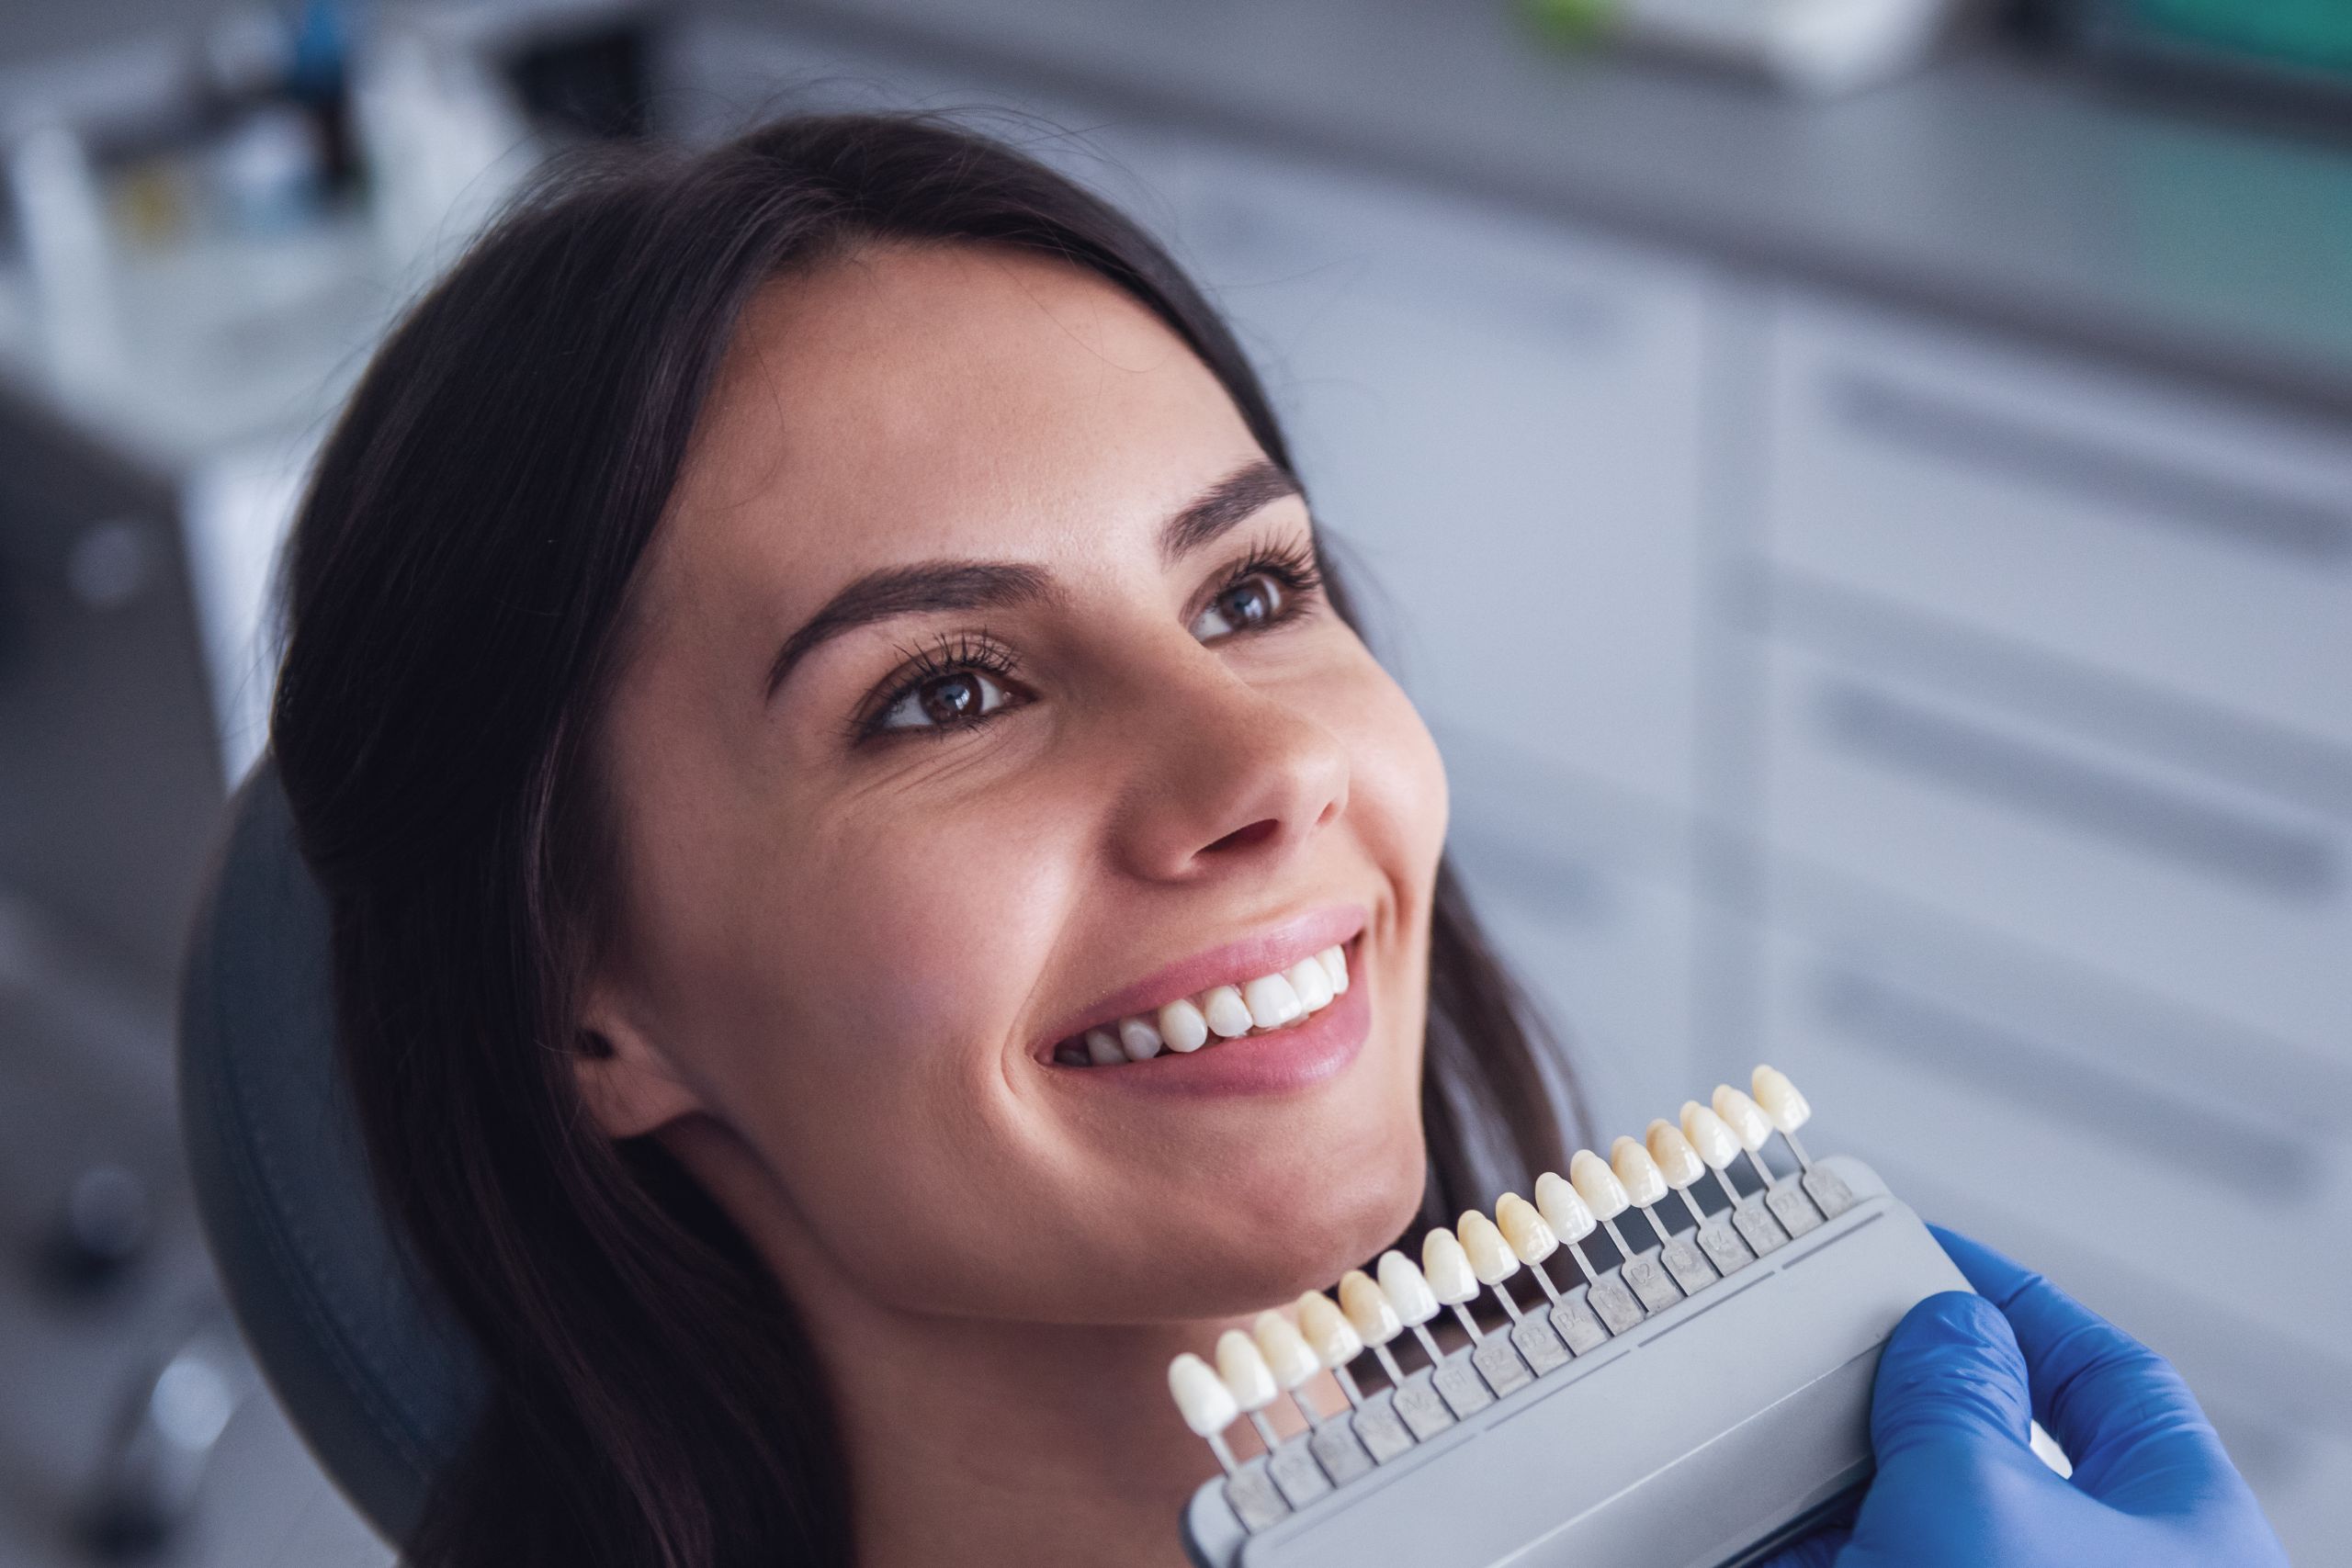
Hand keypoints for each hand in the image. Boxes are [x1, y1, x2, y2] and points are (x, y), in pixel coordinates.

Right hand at [1764, 1225, 2286, 1567]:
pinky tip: (1749, 1525)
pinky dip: (1806, 1544)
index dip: (2016, 1303)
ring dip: (1840, 1484)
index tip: (1928, 1254)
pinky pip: (1865, 1560)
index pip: (2109, 1374)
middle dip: (1904, 1400)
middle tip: (1830, 1349)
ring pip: (1920, 1518)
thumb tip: (1942, 1327)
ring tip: (1769, 1440)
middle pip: (1998, 1443)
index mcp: (2180, 1527)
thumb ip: (1956, 1390)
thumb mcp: (1976, 1489)